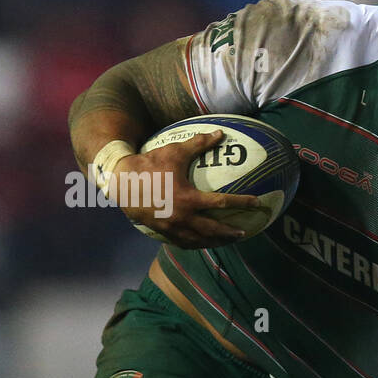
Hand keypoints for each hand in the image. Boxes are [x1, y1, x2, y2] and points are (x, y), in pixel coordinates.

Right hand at [110, 130, 262, 248]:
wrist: (121, 181)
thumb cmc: (149, 164)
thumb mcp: (175, 152)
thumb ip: (199, 143)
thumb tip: (220, 133)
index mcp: (189, 198)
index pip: (222, 202)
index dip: (242, 202)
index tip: (256, 202)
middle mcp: (182, 217)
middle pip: (214, 229)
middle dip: (231, 232)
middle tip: (245, 232)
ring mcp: (172, 227)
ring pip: (199, 240)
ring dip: (216, 241)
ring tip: (228, 240)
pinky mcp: (163, 231)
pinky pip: (184, 242)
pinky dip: (197, 244)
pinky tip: (204, 243)